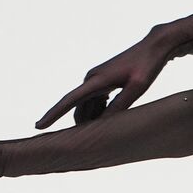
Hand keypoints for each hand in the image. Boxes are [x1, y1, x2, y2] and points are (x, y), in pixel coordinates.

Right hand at [34, 32, 172, 129]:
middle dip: (80, 125)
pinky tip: (109, 118)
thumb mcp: (136, 88)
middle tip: (87, 144)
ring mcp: (97, 79)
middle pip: (78, 108)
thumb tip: (103, 125)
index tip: (38, 126)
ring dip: (91, 119)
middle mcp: (92, 79)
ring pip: (87, 106)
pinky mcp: (104, 80)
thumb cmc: (147, 66)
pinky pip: (95, 101)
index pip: (69, 101)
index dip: (53, 115)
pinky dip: (98, 112)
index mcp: (97, 81)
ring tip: (102, 134)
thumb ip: (120, 106)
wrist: (154, 47)